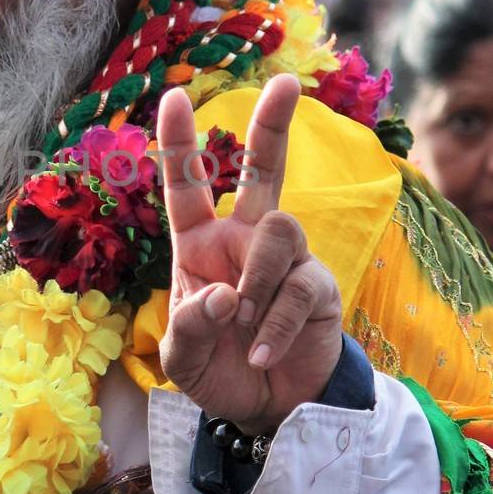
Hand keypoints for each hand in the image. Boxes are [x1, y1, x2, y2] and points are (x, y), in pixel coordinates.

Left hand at [156, 74, 342, 435]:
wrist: (266, 411)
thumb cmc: (216, 370)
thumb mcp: (181, 360)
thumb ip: (189, 328)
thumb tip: (223, 295)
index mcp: (201, 244)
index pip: (189, 185)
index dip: (180, 143)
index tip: (174, 97)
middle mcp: (245, 240)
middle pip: (266, 169)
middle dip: (274, 124)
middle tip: (287, 82)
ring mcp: (287, 260)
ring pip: (280, 229)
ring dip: (258, 277)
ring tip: (244, 324)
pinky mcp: (318, 288)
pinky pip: (300, 288)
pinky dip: (276, 324)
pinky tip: (260, 353)